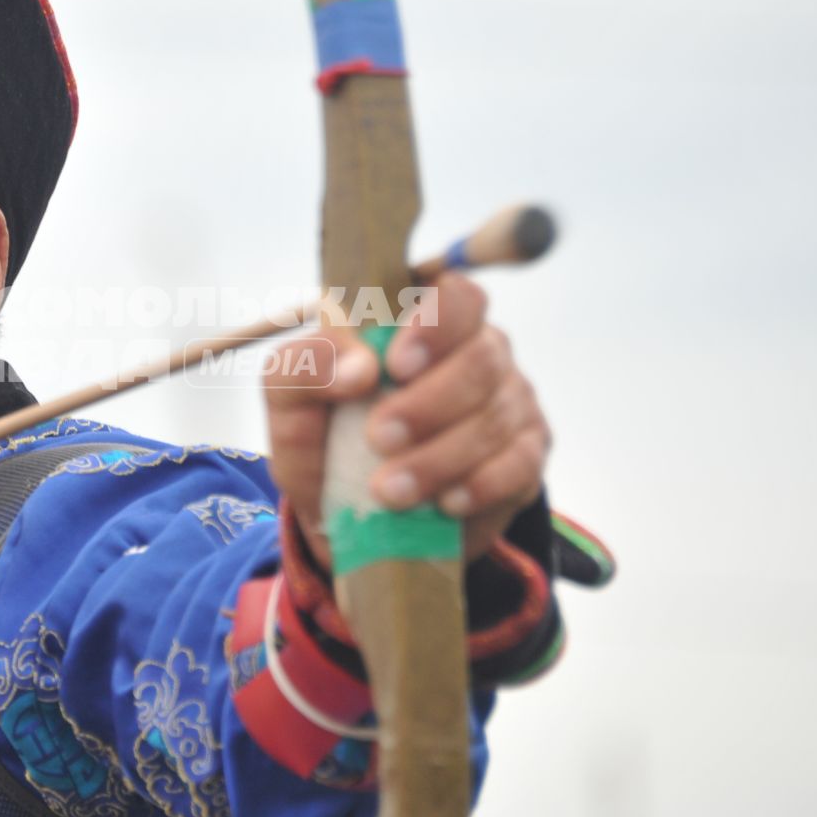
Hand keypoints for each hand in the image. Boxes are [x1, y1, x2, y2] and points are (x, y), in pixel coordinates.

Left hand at [262, 272, 549, 567]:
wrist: (351, 521)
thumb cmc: (325, 439)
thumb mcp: (291, 402)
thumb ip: (306, 366)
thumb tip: (359, 368)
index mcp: (423, 322)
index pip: (456, 295)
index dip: (436, 324)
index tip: (396, 366)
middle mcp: (477, 352)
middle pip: (483, 356)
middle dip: (429, 402)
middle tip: (379, 439)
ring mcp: (508, 402)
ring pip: (496, 415)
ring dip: (440, 456)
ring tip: (390, 491)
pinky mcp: (525, 456)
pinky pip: (520, 464)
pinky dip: (480, 484)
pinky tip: (445, 502)